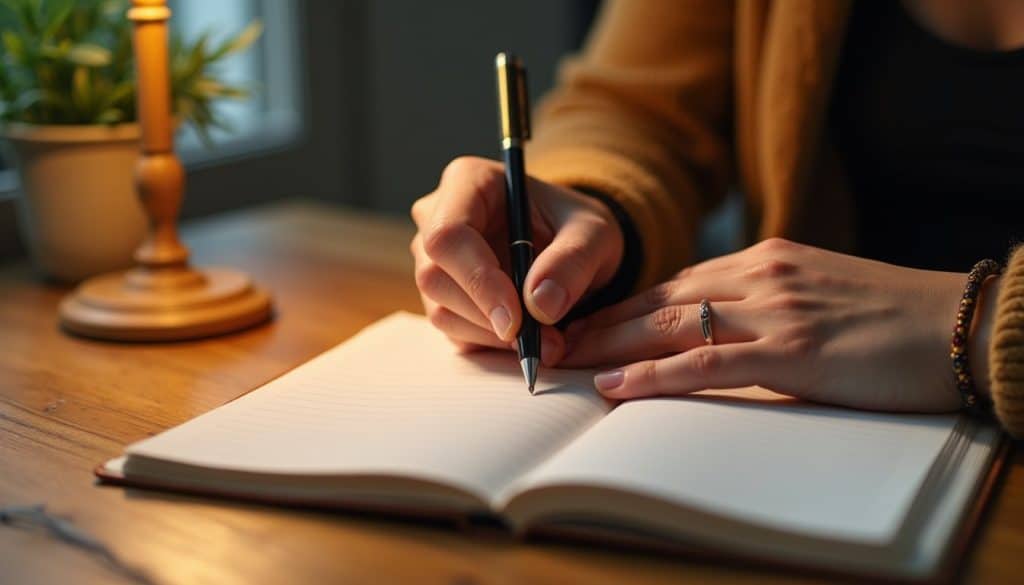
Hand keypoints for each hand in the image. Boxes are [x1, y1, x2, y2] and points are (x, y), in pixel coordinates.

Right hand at [410, 156, 623, 363]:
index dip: (477, 280)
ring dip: (494, 336)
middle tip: (545, 342)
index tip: (517, 318)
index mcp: (468, 182)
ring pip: (441, 309)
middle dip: (489, 317)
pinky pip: (454, 330)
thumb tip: (541, 304)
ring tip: (548, 341)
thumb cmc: (577, 227)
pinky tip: (530, 338)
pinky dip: (492, 344)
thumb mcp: (594, 234)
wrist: (571, 247)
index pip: (448, 235)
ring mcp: (433, 259)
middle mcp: (437, 217)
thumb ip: (574, 261)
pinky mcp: (442, 296)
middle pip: (435, 276)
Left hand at [562, 238, 976, 411]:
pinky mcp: (792, 351)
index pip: (673, 283)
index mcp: (764, 261)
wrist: (955, 324)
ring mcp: (774, 311)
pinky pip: (705, 363)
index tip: (583, 324)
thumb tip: (714, 330)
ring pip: (669, 325)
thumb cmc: (887, 317)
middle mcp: (759, 277)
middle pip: (658, 300)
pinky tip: (617, 386)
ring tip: (567, 362)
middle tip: (554, 343)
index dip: (622, 307)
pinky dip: (654, 375)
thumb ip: (763, 303)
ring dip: (611, 346)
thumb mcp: (814, 295)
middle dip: (601, 323)